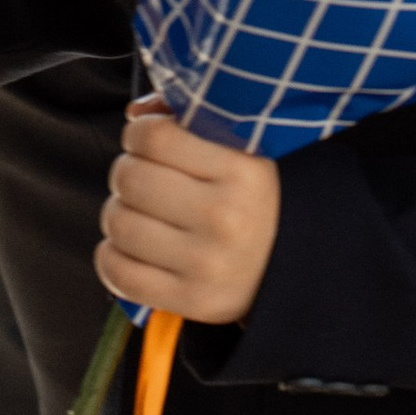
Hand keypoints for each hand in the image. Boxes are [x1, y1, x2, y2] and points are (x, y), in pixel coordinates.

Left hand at [97, 104, 280, 325]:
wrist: (303, 267)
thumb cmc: (261, 199)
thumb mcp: (245, 152)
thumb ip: (191, 121)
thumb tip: (136, 113)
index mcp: (241, 172)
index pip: (156, 138)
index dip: (138, 133)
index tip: (146, 140)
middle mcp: (223, 218)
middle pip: (130, 179)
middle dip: (127, 172)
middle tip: (142, 178)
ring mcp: (205, 264)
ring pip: (119, 224)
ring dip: (118, 213)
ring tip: (138, 213)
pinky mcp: (191, 301)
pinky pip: (119, 273)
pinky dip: (111, 257)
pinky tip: (130, 248)